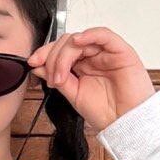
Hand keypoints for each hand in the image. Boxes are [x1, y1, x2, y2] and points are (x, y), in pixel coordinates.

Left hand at [26, 27, 154, 135]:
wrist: (126, 124)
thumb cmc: (105, 112)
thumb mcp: (73, 94)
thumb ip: (57, 77)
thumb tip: (38, 65)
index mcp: (83, 65)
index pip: (61, 50)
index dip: (45, 53)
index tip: (32, 63)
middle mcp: (94, 57)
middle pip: (68, 43)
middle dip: (53, 57)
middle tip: (52, 77)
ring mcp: (107, 53)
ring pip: (81, 39)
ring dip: (65, 53)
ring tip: (62, 75)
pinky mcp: (121, 52)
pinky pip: (105, 35)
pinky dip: (90, 35)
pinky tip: (78, 42)